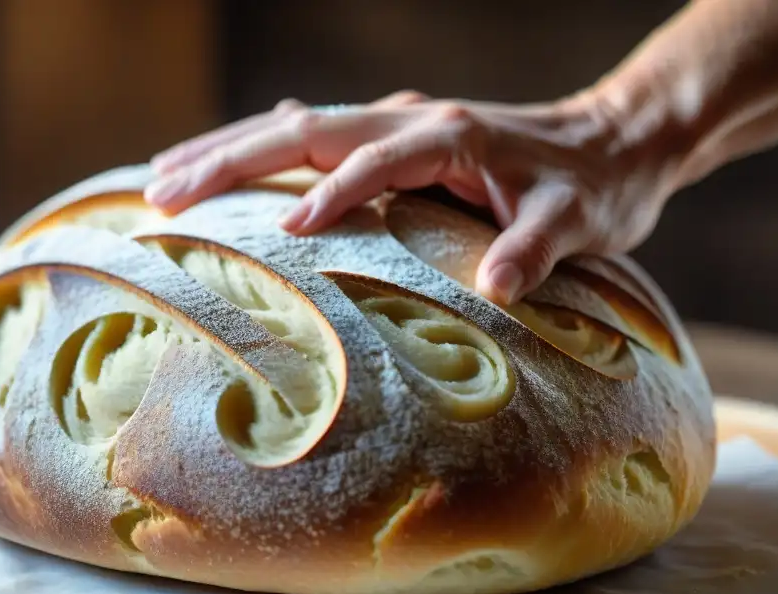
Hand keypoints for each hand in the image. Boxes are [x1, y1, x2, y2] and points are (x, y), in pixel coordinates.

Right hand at [145, 89, 687, 304]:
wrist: (616, 142)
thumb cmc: (596, 187)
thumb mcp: (577, 222)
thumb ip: (536, 250)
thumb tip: (498, 290)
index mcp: (448, 135)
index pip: (369, 162)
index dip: (326, 197)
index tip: (279, 238)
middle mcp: (413, 118)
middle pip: (302, 129)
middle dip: (230, 160)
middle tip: (161, 193)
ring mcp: (401, 123)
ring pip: (296, 126)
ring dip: (229, 150)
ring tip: (162, 174)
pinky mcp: (400, 137)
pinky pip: (316, 139)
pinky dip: (266, 152)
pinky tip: (232, 164)